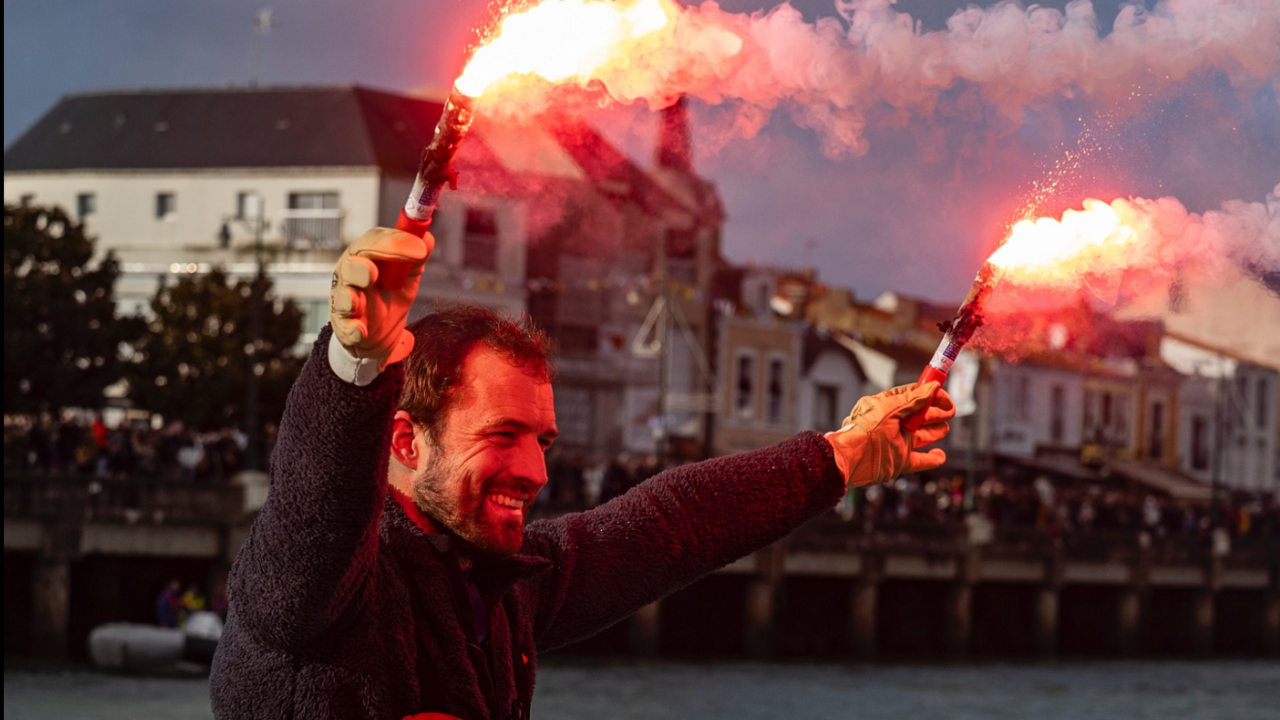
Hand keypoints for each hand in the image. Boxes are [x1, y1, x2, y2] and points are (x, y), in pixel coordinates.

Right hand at [330, 227, 432, 367]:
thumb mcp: (406, 276)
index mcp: (366, 257)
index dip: (395, 243)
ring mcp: (345, 302)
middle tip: (374, 273)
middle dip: (361, 267)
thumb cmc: (389, 297)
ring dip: (350, 298)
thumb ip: (416, 258)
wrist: (381, 334)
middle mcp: (351, 275)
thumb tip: (426, 238)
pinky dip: (352, 329)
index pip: (374, 242)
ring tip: (357, 301)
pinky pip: (345, 328)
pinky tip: (360, 331)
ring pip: (342, 296)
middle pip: (351, 265)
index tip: (419, 250)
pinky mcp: (345, 327)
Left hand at [824, 382, 955, 487]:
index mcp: (888, 407)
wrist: (852, 458)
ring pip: (922, 436)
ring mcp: (897, 443)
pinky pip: (919, 460)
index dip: (930, 395)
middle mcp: (893, 424)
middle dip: (936, 412)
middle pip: (920, 416)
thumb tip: (932, 387)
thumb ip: (913, 399)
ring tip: (945, 427)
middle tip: (950, 411)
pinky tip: (940, 454)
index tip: (944, 395)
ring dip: (935, 431)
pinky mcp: (899, 461)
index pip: (913, 397)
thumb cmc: (866, 429)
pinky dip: (931, 459)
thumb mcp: (890, 407)